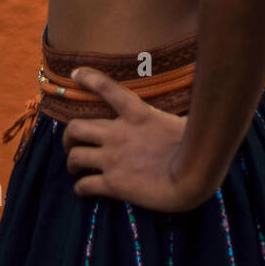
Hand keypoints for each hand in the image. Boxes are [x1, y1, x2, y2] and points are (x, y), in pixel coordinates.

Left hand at [62, 66, 211, 212]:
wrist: (192, 177)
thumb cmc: (196, 148)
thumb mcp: (182, 121)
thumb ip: (172, 118)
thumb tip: (186, 114)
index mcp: (136, 114)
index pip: (106, 88)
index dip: (88, 78)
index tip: (75, 75)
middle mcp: (117, 134)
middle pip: (76, 128)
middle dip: (68, 137)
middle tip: (71, 144)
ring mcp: (113, 159)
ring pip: (75, 156)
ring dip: (71, 162)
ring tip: (74, 168)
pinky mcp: (113, 184)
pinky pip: (85, 185)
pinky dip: (80, 188)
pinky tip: (83, 190)